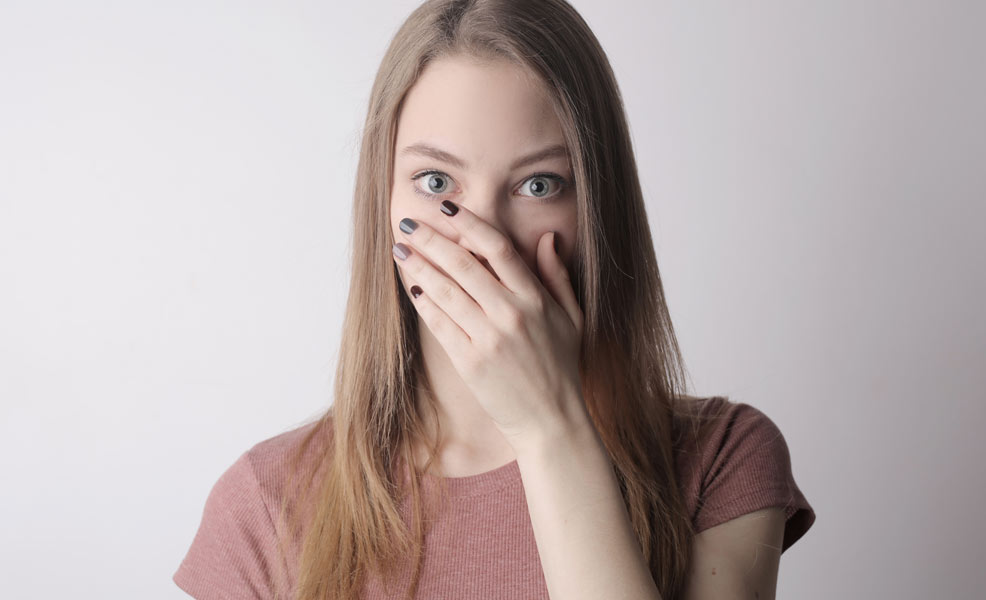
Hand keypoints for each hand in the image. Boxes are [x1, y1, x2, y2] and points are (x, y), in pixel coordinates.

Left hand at [392, 200, 585, 449]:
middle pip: (462, 264)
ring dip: (418, 267)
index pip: (497, 248)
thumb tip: (547, 238)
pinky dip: (424, 303)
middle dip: (431, 239)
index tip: (447, 209)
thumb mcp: (571, 318)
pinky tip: (412, 287)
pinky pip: (439, 324)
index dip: (469, 224)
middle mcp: (510, 314)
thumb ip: (557, 276)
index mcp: (535, 299)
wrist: (551, 420)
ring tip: (400, 250)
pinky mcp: (470, 362)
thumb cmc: (562, 367)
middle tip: (409, 223)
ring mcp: (488, 339)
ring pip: (444, 291)